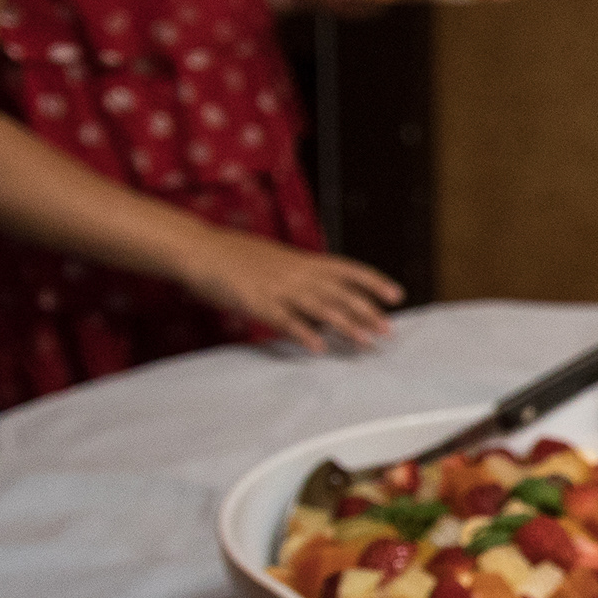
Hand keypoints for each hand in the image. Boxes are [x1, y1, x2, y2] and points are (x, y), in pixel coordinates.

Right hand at [184, 231, 402, 352]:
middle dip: (367, 312)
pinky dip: (303, 334)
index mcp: (303, 261)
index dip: (374, 281)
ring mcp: (277, 287)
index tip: (397, 295)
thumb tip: (323, 294)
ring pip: (319, 307)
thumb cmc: (237, 257)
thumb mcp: (277, 261)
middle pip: (340, 292)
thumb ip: (301, 276)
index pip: (348, 269)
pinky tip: (319, 348)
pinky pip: (284, 320)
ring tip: (365, 343)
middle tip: (389, 332)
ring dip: (345, 325)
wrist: (199, 249)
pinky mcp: (256, 302)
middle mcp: (296, 272)